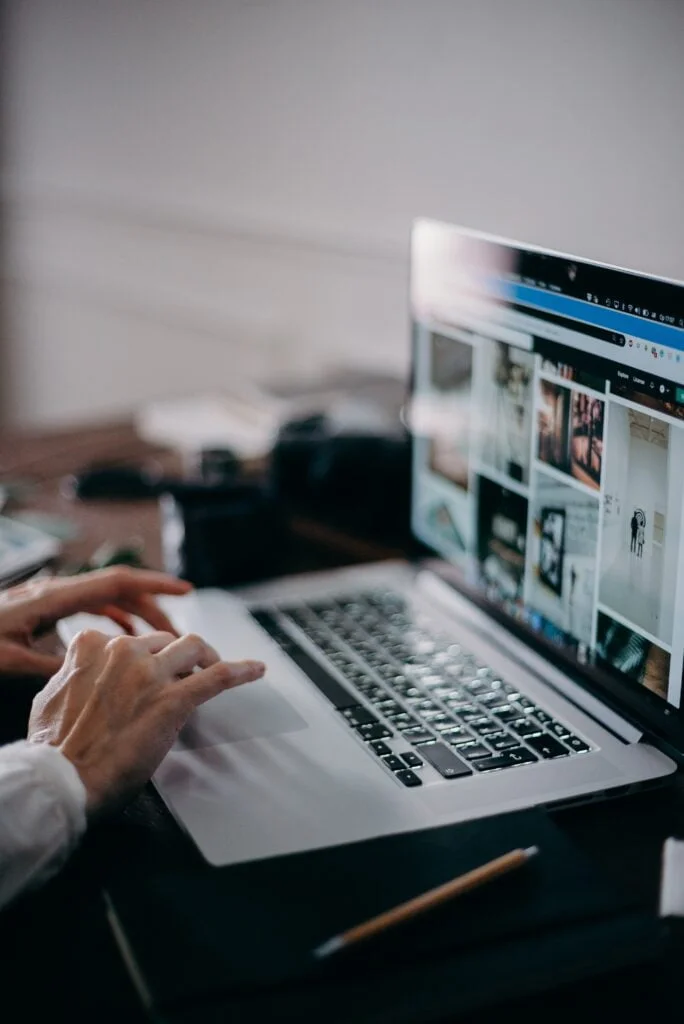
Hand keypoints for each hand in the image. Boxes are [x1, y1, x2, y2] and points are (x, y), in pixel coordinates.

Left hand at [0, 566, 193, 677]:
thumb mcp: (11, 663)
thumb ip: (54, 665)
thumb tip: (97, 672)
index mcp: (54, 598)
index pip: (117, 582)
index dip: (155, 585)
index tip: (186, 590)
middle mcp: (55, 591)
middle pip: (118, 589)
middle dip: (153, 606)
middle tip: (179, 634)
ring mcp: (49, 599)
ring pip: (105, 599)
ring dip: (135, 615)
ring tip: (159, 640)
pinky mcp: (42, 610)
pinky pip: (88, 607)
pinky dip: (113, 619)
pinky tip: (122, 639)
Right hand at [28, 629, 265, 815]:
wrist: (64, 781)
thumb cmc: (55, 750)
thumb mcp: (51, 696)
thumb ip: (75, 674)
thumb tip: (83, 672)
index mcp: (91, 647)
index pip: (131, 639)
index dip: (144, 657)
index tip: (150, 671)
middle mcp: (123, 652)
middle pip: (165, 641)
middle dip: (176, 659)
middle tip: (183, 678)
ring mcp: (150, 674)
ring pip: (194, 647)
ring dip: (207, 657)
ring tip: (215, 668)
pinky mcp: (173, 700)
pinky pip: (218, 677)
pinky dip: (241, 670)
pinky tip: (256, 669)